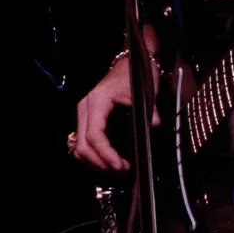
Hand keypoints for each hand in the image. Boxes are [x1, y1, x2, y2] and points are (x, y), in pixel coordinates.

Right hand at [72, 48, 156, 173]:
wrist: (129, 61)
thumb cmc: (136, 74)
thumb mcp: (145, 91)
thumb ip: (149, 111)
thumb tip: (154, 127)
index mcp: (97, 102)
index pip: (94, 135)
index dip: (106, 154)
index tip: (120, 165)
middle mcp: (85, 109)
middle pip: (82, 145)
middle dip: (101, 162)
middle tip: (123, 170)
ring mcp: (84, 114)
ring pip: (79, 147)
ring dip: (96, 162)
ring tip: (118, 168)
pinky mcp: (87, 119)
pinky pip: (82, 142)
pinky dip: (93, 155)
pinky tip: (109, 161)